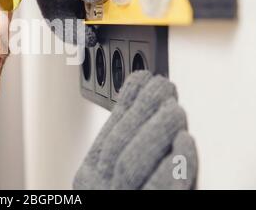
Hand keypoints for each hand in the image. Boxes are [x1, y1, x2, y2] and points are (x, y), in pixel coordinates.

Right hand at [73, 71, 197, 189]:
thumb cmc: (132, 198)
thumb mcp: (117, 176)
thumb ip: (129, 149)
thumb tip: (143, 108)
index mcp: (91, 177)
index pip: (105, 134)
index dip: (125, 103)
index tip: (142, 79)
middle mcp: (100, 189)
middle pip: (116, 146)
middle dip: (140, 111)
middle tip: (162, 87)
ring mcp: (119, 200)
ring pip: (129, 162)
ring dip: (155, 130)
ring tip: (174, 109)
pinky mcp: (146, 208)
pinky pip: (157, 189)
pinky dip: (173, 164)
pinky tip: (185, 142)